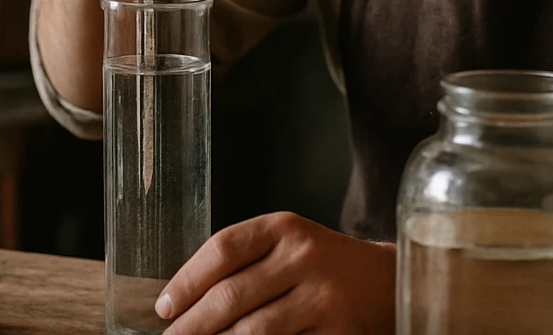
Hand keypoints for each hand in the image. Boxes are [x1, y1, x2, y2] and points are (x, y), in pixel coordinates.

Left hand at [157, 213, 394, 334]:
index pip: (222, 249)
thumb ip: (246, 261)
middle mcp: (304, 257)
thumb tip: (186, 299)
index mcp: (285, 228)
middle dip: (192, 325)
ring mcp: (322, 298)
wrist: (388, 281)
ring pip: (252, 330)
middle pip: (231, 295)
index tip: (164, 306)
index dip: (186, 280)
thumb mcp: (289, 244)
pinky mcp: (337, 333)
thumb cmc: (325, 264)